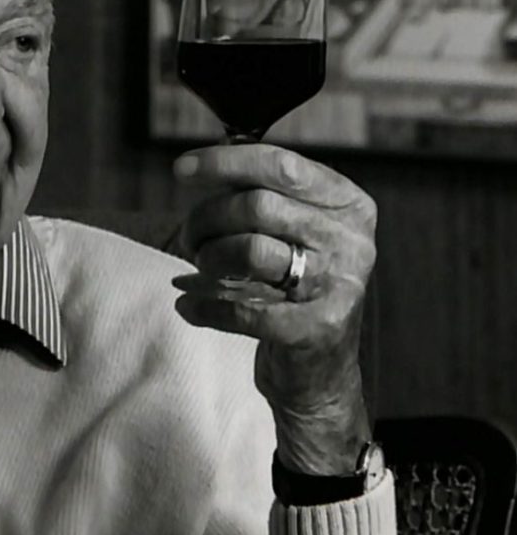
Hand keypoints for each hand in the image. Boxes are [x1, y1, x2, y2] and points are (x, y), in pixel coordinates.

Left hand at [170, 144, 375, 474]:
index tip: (182, 169)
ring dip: (207, 259)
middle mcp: (351, 240)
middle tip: (190, 238)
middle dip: (206, 219)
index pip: (281, 166)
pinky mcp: (318, 329)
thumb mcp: (293, 232)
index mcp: (347, 204)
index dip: (225, 163)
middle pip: (255, 205)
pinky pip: (243, 308)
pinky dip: (204, 307)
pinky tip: (188, 306)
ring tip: (198, 270)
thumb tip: (208, 163)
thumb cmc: (294, 288)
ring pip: (248, 250)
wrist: (320, 372)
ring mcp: (340, 285)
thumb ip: (261, 195)